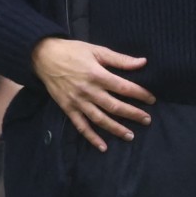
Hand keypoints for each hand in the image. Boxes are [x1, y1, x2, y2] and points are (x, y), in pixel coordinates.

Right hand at [31, 37, 154, 151]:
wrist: (44, 56)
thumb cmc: (72, 51)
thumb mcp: (96, 50)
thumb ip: (120, 59)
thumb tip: (142, 62)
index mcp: (97, 74)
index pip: (124, 87)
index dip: (140, 94)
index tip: (152, 100)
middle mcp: (88, 90)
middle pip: (114, 106)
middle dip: (132, 114)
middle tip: (147, 120)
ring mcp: (77, 101)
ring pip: (100, 119)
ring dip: (116, 129)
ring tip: (130, 136)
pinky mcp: (68, 108)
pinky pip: (81, 126)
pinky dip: (91, 137)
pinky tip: (103, 146)